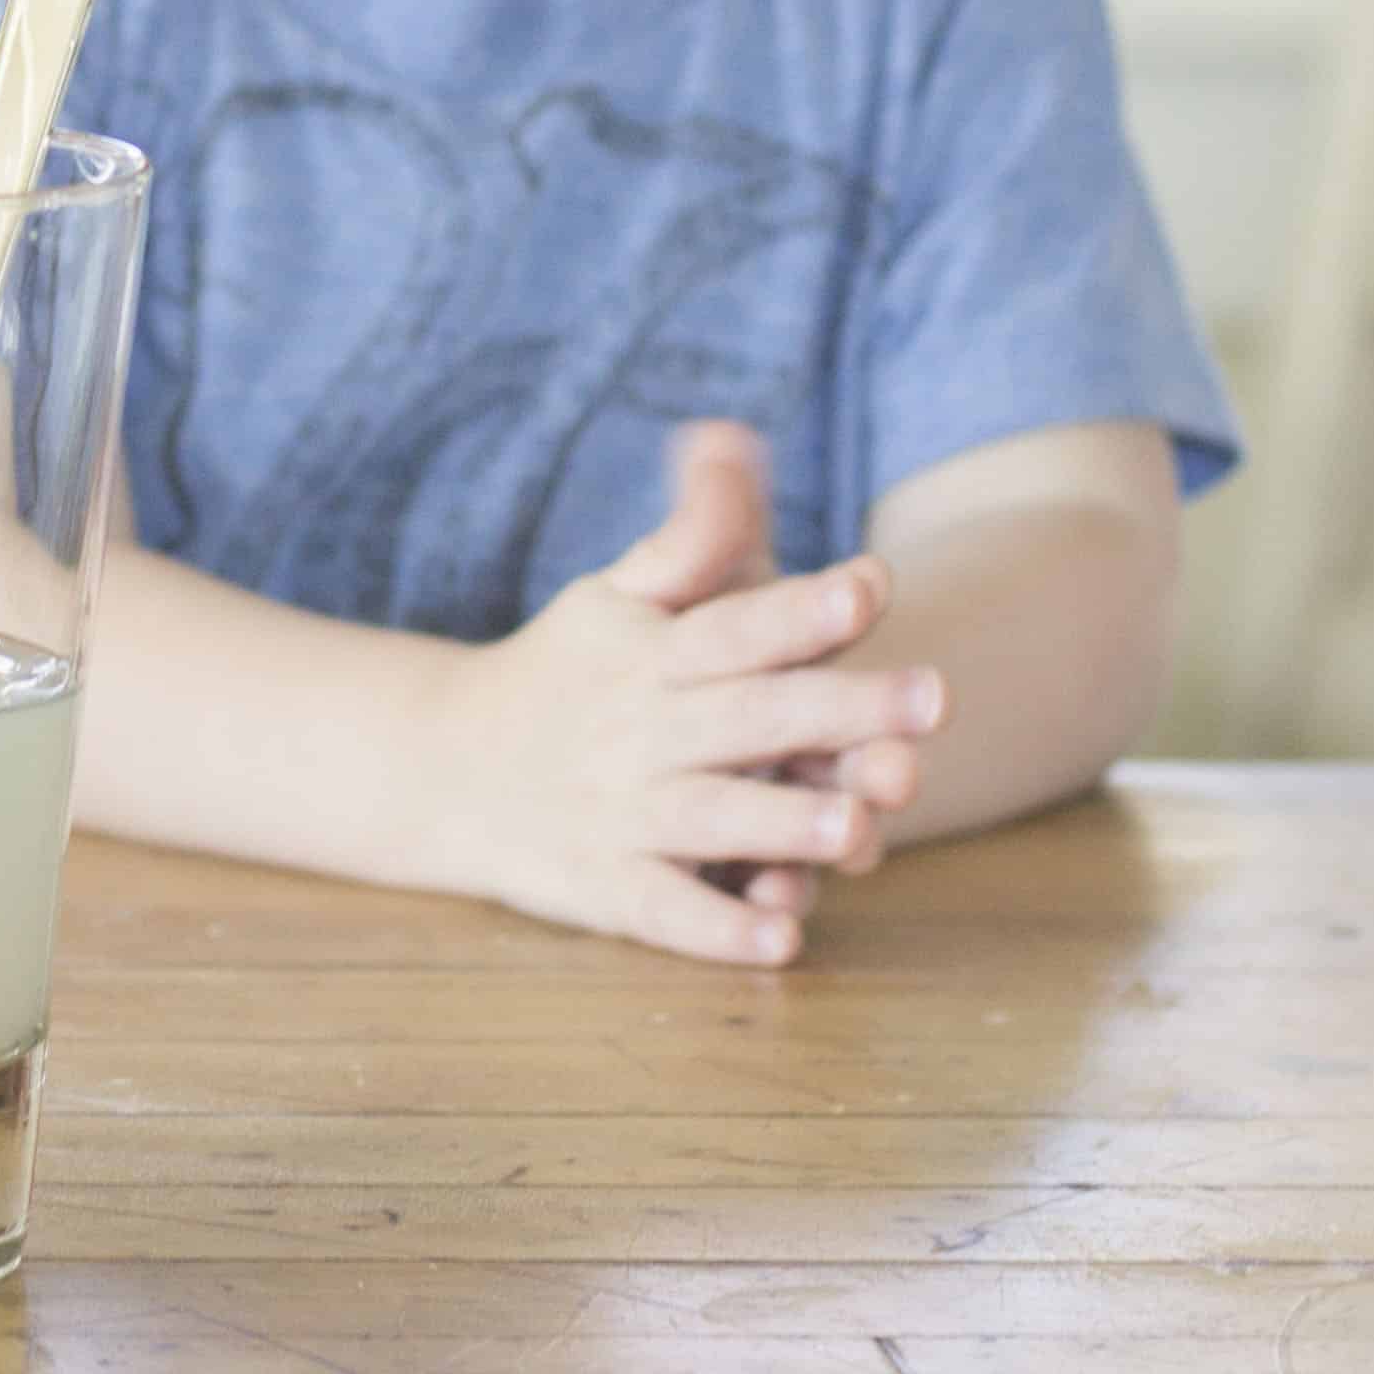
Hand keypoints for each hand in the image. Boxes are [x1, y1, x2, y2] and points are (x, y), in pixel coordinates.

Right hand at [416, 421, 947, 965]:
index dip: (797, 608)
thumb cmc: (568, 673)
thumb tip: (735, 437)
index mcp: (651, 652)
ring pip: (711, 817)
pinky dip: (717, 929)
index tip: (870, 588)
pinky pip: (663, 911)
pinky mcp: (604, 886)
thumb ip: (692, 534)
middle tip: (933, 698)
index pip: (732, 624)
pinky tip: (781, 937)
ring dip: (784, 821)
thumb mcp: (619, 596)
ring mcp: (620, 811)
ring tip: (859, 827)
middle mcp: (639, 729)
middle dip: (837, 709)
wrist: (440, 764)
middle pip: (747, 716)